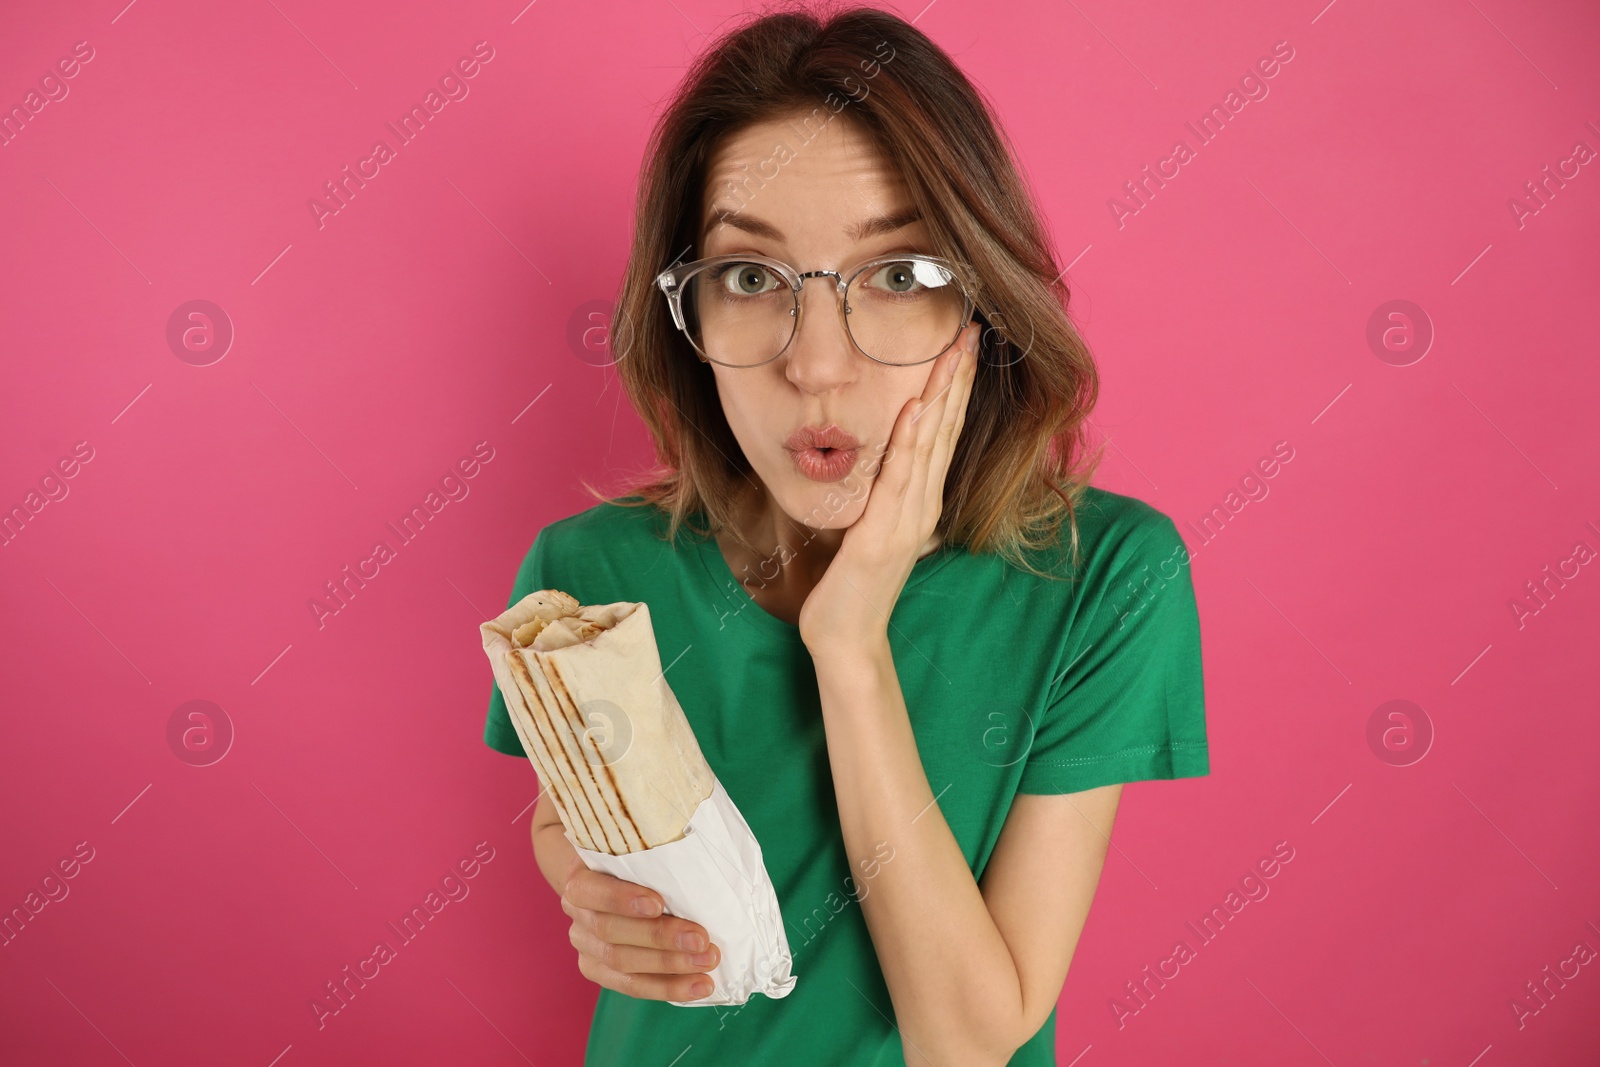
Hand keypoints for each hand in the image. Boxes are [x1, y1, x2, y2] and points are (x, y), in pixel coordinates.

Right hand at [560, 854, 720, 1000]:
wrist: (610, 880)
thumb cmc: (636, 861)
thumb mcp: (638, 851)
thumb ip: (657, 859)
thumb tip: (703, 867)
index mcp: (580, 879)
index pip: (592, 891)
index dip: (622, 899)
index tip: (658, 903)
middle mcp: (578, 914)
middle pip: (611, 932)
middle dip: (660, 938)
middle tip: (701, 939)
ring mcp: (586, 946)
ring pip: (622, 963)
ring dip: (670, 966)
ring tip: (707, 963)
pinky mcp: (598, 970)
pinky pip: (632, 985)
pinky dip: (668, 987)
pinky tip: (698, 986)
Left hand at [797, 322, 979, 656]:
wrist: (846, 636)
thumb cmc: (852, 584)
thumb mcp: (872, 527)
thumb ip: (885, 494)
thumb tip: (886, 461)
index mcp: (921, 500)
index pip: (943, 432)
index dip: (956, 388)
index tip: (964, 345)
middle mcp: (923, 504)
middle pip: (947, 429)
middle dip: (959, 378)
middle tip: (973, 331)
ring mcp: (907, 519)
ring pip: (930, 445)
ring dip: (943, 395)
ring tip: (954, 353)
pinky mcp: (883, 534)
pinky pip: (899, 479)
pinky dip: (911, 441)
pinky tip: (917, 407)